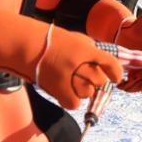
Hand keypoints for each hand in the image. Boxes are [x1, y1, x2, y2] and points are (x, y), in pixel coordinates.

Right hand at [0, 10, 122, 109]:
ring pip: (88, 93)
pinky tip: (65, 92)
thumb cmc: (48, 40)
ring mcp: (71, 79)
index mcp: (86, 50)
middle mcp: (81, 65)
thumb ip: (90, 47)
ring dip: (82, 90)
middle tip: (82, 75)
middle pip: (100, 81)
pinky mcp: (60, 92)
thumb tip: (102, 56)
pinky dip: (71, 100)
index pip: (111, 64)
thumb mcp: (74, 37)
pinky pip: (75, 104)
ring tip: (69, 81)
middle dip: (95, 80)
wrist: (25, 46)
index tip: (115, 78)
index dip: (116, 72)